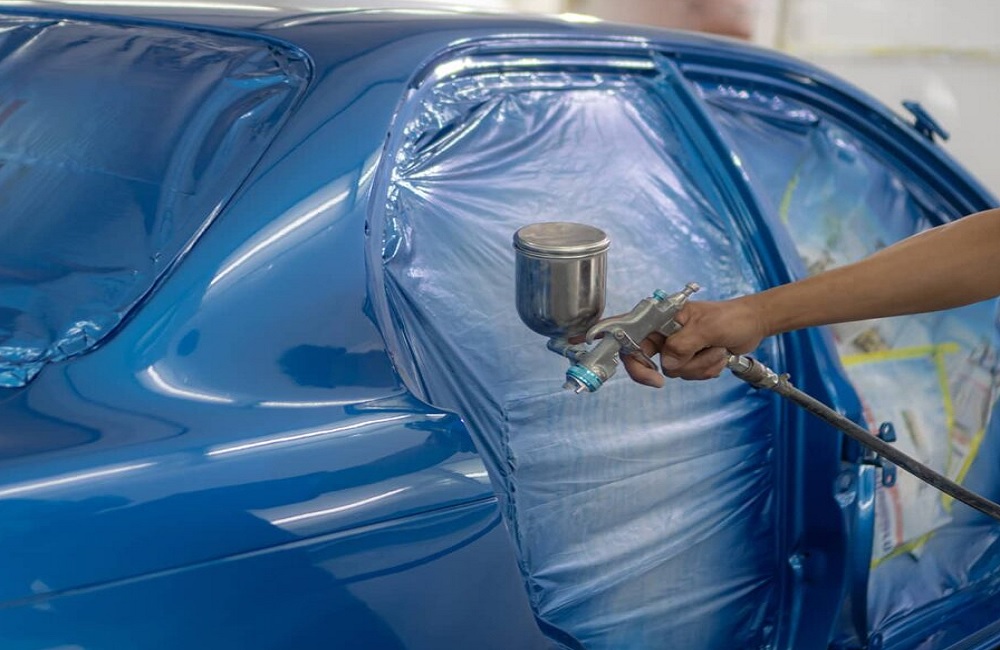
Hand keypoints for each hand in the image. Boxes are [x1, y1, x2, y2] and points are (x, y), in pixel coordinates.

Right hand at [622, 297, 767, 385]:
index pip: (633, 339)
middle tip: (702, 353)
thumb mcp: (707, 328)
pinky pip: (689, 375)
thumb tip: (667, 363)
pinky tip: (718, 355)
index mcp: (663, 318)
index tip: (653, 377)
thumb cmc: (731, 317)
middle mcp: (665, 334)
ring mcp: (677, 347)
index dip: (634, 361)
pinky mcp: (689, 358)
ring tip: (716, 349)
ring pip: (675, 371)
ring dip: (701, 365)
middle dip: (685, 363)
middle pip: (656, 363)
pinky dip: (706, 369)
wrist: (752, 324)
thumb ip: (683, 344)